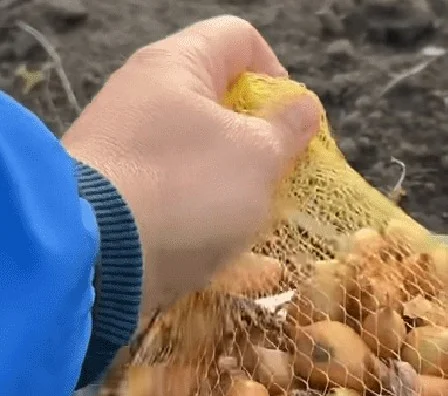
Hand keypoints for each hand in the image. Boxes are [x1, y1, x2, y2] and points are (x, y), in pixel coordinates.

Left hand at [62, 15, 320, 312]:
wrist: (94, 255)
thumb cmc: (187, 189)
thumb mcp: (258, 156)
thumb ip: (288, 128)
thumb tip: (303, 106)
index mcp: (177, 66)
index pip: (240, 39)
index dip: (278, 75)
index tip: (291, 124)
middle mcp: (144, 95)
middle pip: (219, 100)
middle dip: (260, 139)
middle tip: (279, 175)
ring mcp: (125, 145)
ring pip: (199, 153)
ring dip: (236, 184)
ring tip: (255, 218)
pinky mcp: (117, 194)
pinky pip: (175, 194)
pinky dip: (204, 216)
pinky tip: (226, 250)